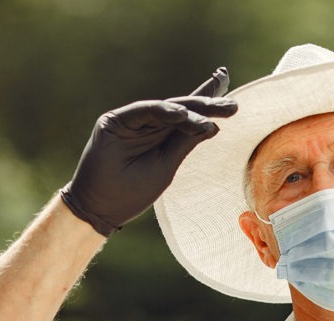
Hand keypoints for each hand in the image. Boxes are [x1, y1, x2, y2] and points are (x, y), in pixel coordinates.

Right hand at [60, 68, 237, 235]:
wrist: (99, 208)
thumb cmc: (132, 192)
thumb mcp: (167, 166)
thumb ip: (185, 142)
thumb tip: (212, 125)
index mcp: (162, 137)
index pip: (190, 116)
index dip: (210, 102)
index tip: (234, 99)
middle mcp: (149, 125)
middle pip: (182, 107)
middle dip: (208, 105)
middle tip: (233, 107)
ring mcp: (132, 121)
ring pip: (167, 108)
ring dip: (191, 110)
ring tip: (214, 114)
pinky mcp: (115, 120)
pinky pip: (144, 110)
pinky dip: (164, 111)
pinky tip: (183, 115)